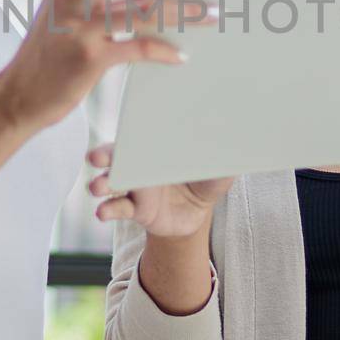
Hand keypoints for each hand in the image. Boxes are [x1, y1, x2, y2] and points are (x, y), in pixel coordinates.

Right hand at [0, 0, 218, 132]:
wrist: (18, 95)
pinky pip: (137, 48)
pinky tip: (180, 56)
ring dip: (183, 9)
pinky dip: (162, 51)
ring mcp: (79, 27)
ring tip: (214, 11)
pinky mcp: (89, 58)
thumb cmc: (49, 51)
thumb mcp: (62, 9)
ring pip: (143, 8)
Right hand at [85, 142, 233, 238]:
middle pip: (117, 155)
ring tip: (97, 187)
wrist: (199, 212)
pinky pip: (117, 208)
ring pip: (111, 182)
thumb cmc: (206, 178)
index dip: (130, 128)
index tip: (124, 126)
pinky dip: (107, 209)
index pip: (141, 132)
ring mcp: (135, 186)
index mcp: (157, 146)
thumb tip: (244, 132)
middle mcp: (140, 162)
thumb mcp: (221, 165)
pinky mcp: (135, 209)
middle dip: (105, 154)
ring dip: (101, 183)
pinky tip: (102, 212)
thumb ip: (226, 151)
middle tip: (95, 157)